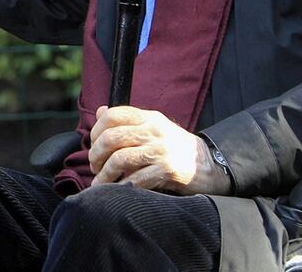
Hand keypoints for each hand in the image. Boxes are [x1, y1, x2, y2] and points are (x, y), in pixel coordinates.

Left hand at [88, 105, 231, 195]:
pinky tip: (116, 190)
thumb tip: (100, 111)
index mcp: (149, 118)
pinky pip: (135, 179)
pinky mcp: (167, 171)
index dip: (96, 130)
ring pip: (119, 159)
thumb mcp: (154, 127)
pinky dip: (121, 186)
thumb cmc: (175, 147)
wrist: (208, 165)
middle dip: (96, 154)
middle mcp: (154, 131)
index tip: (93, 144)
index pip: (113, 115)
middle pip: (111, 138)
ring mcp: (161, 151)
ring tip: (100, 182)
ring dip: (105, 174)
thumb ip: (128, 121)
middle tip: (94, 165)